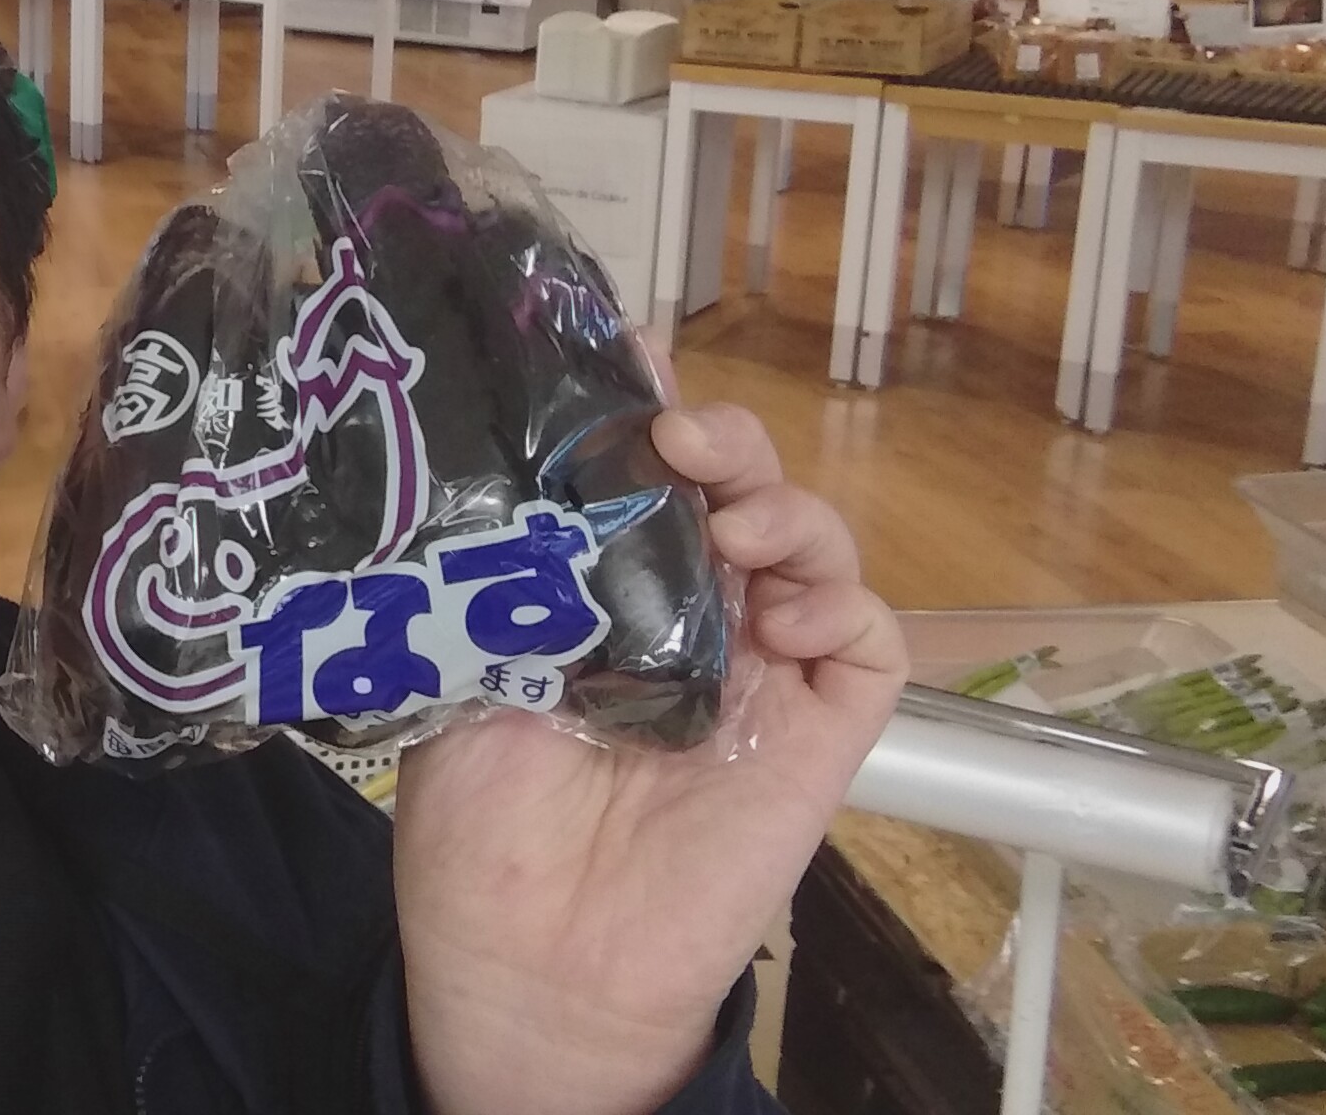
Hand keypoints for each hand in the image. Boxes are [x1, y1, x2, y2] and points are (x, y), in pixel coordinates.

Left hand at [393, 403, 904, 1114]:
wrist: (527, 965)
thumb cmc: (480, 830)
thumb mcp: (458, 674)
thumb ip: (492, 581)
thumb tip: (496, 471)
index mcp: (601, 588)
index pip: (640, 475)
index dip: (640, 407)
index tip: (619, 359)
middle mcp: (689, 613)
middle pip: (737, 487)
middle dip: (721, 436)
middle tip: (678, 433)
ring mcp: (762, 670)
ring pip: (812, 545)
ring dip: (784, 507)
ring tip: (734, 519)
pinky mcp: (820, 735)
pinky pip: (867, 643)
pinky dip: (843, 604)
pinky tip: (788, 612)